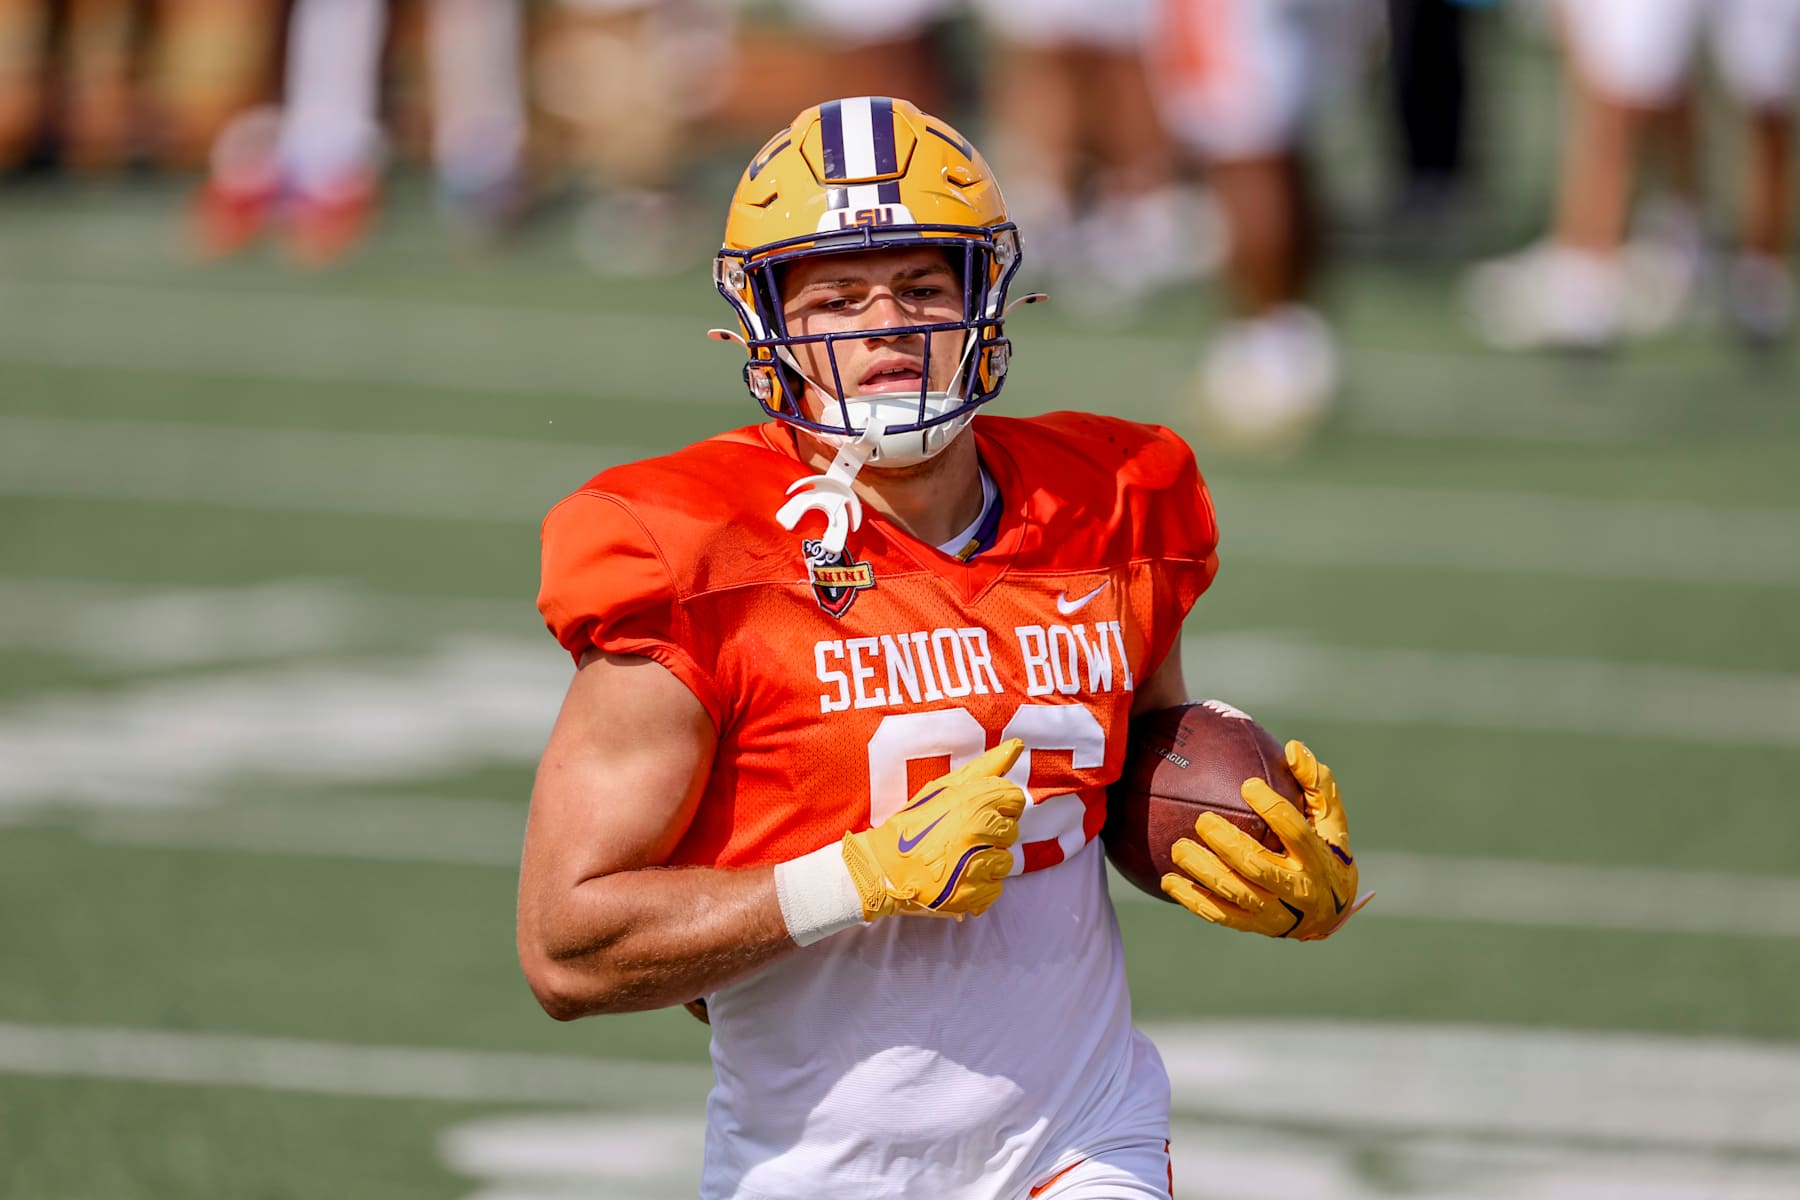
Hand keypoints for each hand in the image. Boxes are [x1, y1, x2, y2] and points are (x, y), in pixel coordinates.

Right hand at [841, 739, 1027, 920]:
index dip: (998, 805)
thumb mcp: (944, 788)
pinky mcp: (973, 894)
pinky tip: (958, 878)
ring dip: (987, 861)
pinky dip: (980, 885)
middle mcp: (978, 832)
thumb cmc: (914, 824)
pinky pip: (996, 887)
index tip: (977, 812)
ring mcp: (977, 865)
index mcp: (973, 802)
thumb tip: (1017, 746)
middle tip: (961, 837)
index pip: (1014, 798)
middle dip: (991, 833)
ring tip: (958, 858)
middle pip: (1011, 830)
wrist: (882, 868)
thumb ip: (985, 767)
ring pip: (1005, 860)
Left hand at [1161, 741, 1369, 939]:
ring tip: (1178, 849)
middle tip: (1203, 820)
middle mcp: (1298, 888)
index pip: (1296, 832)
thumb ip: (1315, 783)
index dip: (1273, 808)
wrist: (1332, 910)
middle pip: (1259, 867)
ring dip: (1204, 872)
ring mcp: (1275, 912)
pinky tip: (1167, 881)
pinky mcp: (1255, 926)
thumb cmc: (1326, 849)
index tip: (1247, 785)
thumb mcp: (1331, 818)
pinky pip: (1220, 915)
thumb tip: (1291, 747)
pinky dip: (1193, 900)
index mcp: (1318, 858)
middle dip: (1229, 845)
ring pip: (1236, 893)